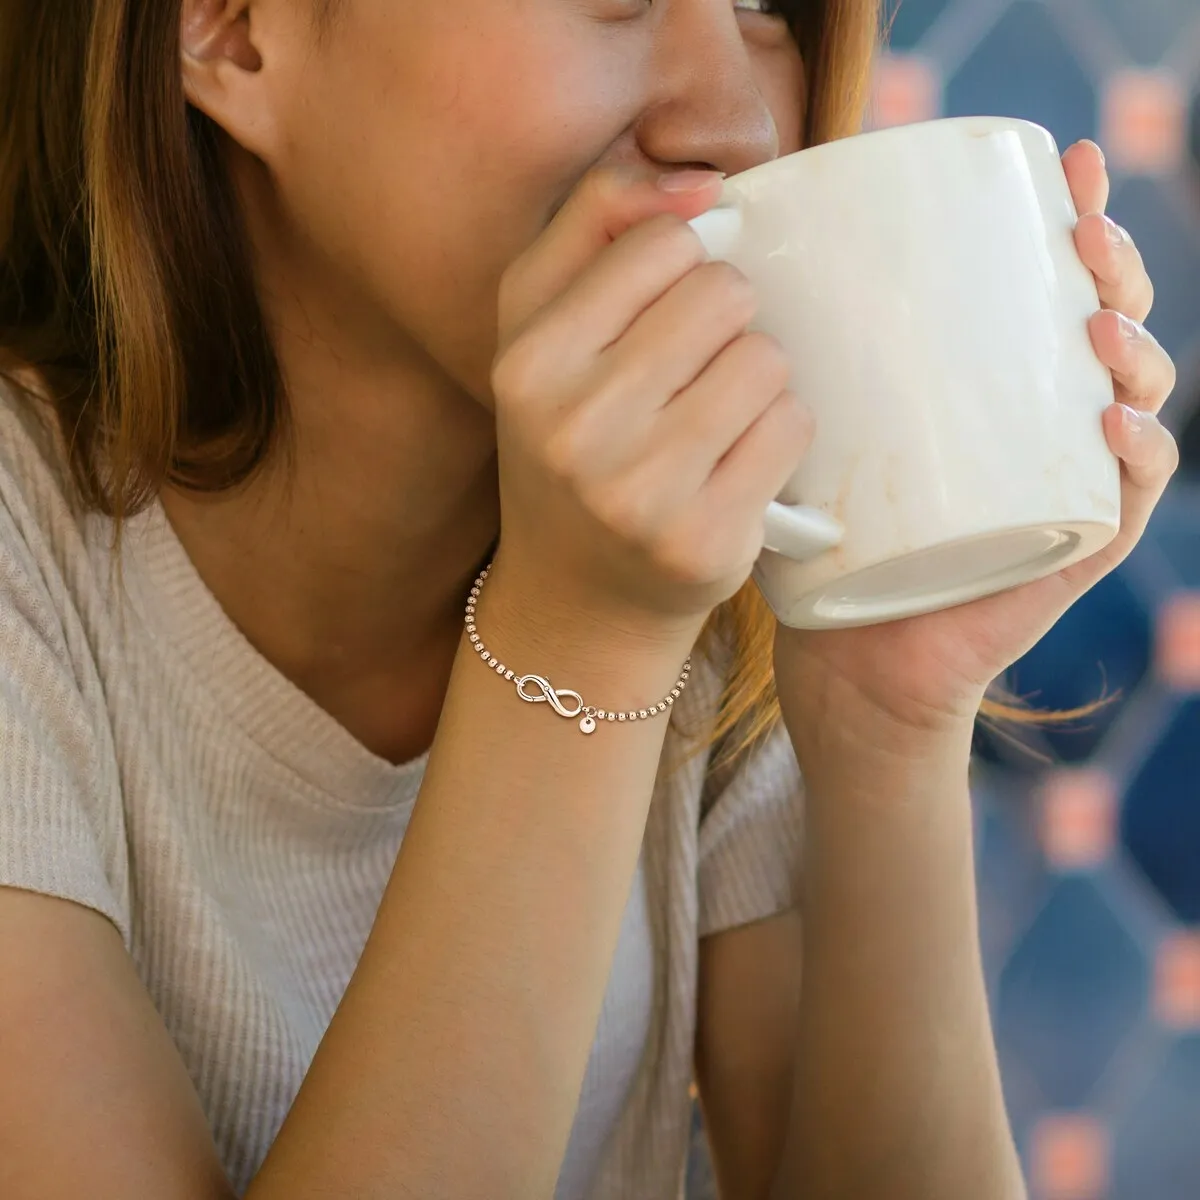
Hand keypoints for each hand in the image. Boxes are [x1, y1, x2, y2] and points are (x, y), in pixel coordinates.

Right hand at [490, 167, 814, 641]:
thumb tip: (700, 183)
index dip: (681, 268)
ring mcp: (640, 492)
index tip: (658, 316)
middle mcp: (574, 428)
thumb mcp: (539, 327)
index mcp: (528, 363)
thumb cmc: (569, 443)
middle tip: (688, 377)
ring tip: (710, 424)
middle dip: (722, 324)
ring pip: (766, 360)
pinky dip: (777, 436)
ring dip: (754, 382)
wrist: (577, 593)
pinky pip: (791, 426)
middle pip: (725, 294)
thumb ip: (593, 225)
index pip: (664, 242)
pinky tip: (734, 466)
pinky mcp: (705, 540)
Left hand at [775, 140, 1178, 743]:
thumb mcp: (821, 436)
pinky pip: (1128, 496)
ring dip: (1136, 347)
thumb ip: (810, 369)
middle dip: (1112, 267)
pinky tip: (1112, 420)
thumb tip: (756, 269)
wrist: (850, 653)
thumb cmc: (831, 540)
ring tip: (1098, 318)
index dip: (1071, 221)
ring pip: (1134, 399)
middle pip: (1107, 327)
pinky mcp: (1072, 549)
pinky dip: (1138, 455)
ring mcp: (1065, 485)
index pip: (1047, 294)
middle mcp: (1039, 428)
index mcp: (990, 392)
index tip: (1061, 160)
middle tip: (1083, 225)